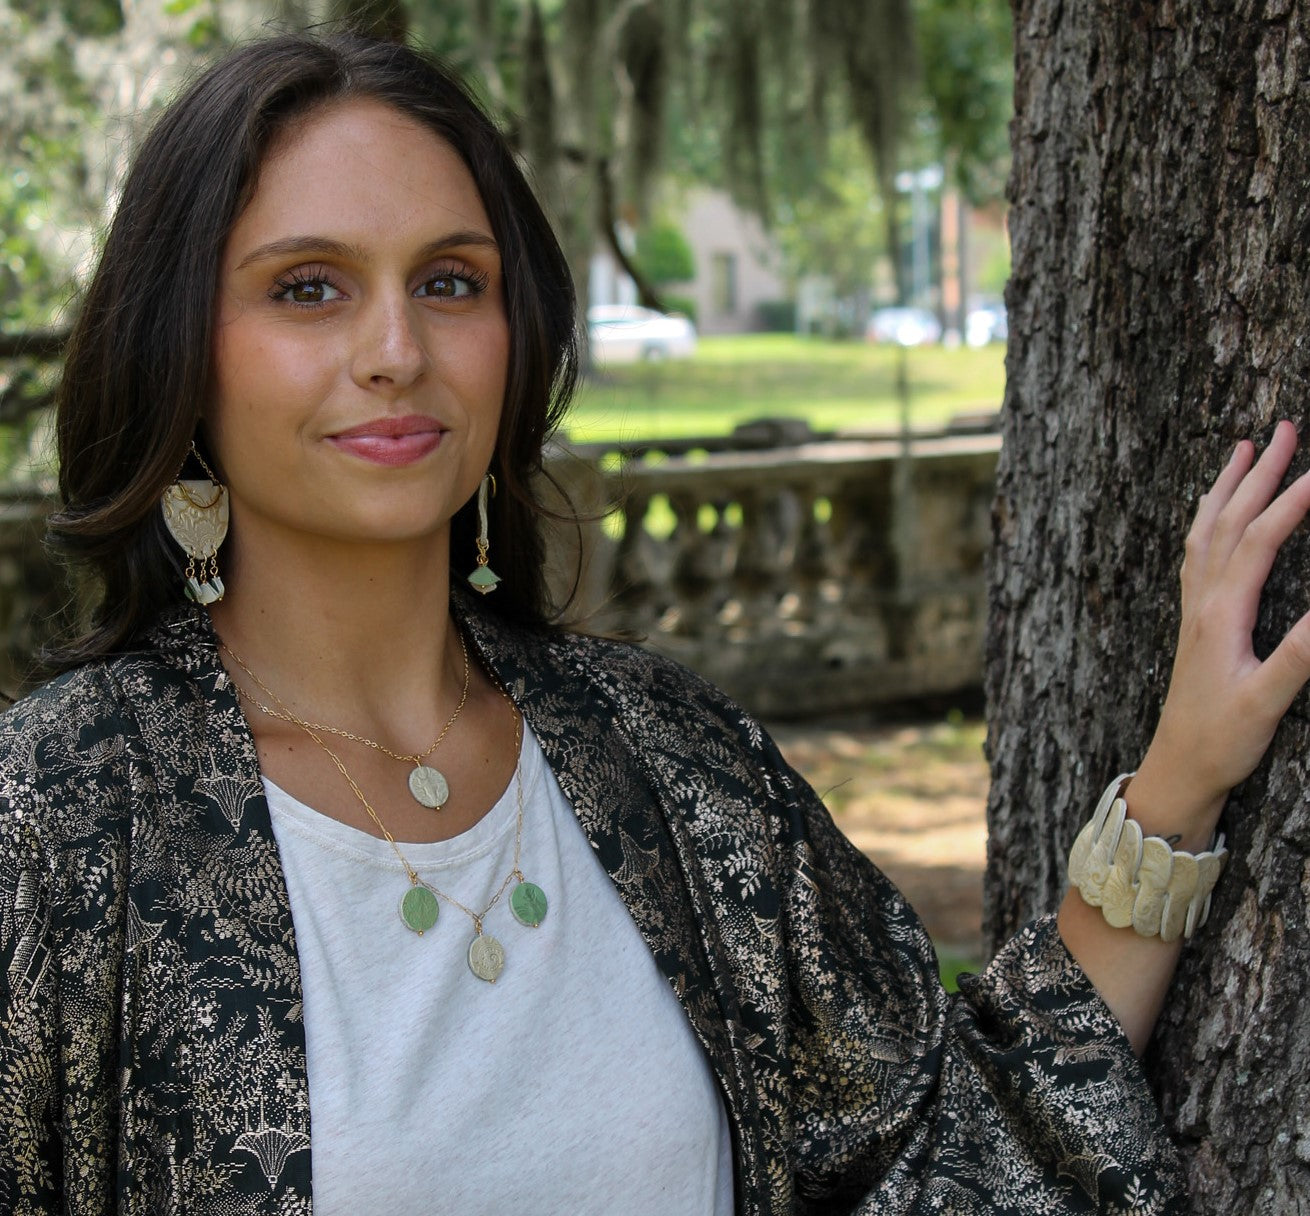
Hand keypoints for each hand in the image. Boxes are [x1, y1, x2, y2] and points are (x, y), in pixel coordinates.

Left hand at [1129, 420, 1309, 847]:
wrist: (1177, 768)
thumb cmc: (1221, 740)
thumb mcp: (1266, 701)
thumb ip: (1301, 655)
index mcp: (1222, 614)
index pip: (1260, 541)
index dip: (1293, 501)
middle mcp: (1203, 602)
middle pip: (1229, 522)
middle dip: (1258, 473)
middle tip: (1285, 428)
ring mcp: (1195, 609)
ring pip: (1207, 532)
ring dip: (1227, 487)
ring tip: (1243, 449)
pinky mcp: (1195, 622)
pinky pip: (1197, 555)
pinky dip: (1209, 521)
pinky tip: (1214, 512)